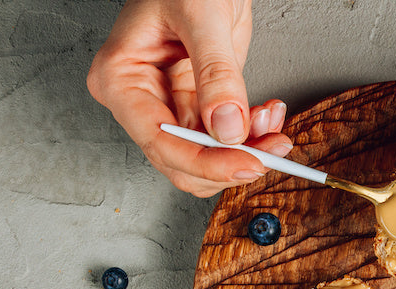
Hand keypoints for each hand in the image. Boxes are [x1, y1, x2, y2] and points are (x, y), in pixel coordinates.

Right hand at [87, 0, 292, 196]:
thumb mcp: (202, 17)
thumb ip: (216, 73)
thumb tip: (226, 128)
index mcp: (121, 79)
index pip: (160, 142)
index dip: (205, 162)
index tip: (247, 163)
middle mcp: (141, 98)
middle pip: (182, 160)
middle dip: (229, 160)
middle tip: (271, 149)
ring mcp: (171, 102)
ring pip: (208, 154)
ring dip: (248, 148)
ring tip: (274, 122)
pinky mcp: (200, 101)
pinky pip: (225, 137)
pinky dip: (253, 133)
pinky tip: (269, 112)